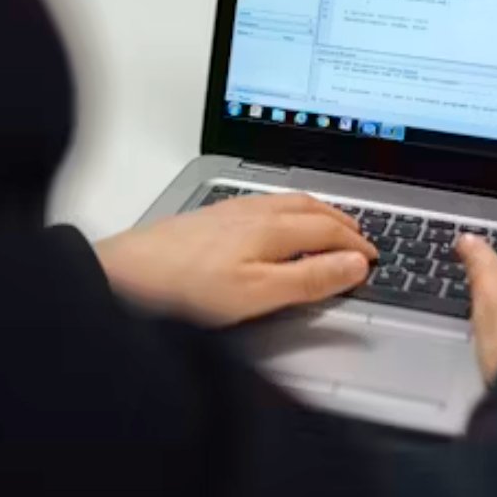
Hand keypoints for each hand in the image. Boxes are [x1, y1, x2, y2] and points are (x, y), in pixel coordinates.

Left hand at [95, 193, 376, 326]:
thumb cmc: (182, 289)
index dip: (357, 245)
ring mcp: (229, 211)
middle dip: (342, 221)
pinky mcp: (209, 217)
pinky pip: (264, 205)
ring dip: (316, 213)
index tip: (374, 258)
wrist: (122, 276)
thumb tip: (353, 266)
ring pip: (287, 202)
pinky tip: (277, 225)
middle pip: (311, 208)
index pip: (329, 230)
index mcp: (271, 227)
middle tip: (362, 237)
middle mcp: (252, 211)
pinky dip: (289, 212)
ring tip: (328, 226)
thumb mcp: (257, 294)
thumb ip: (309, 280)